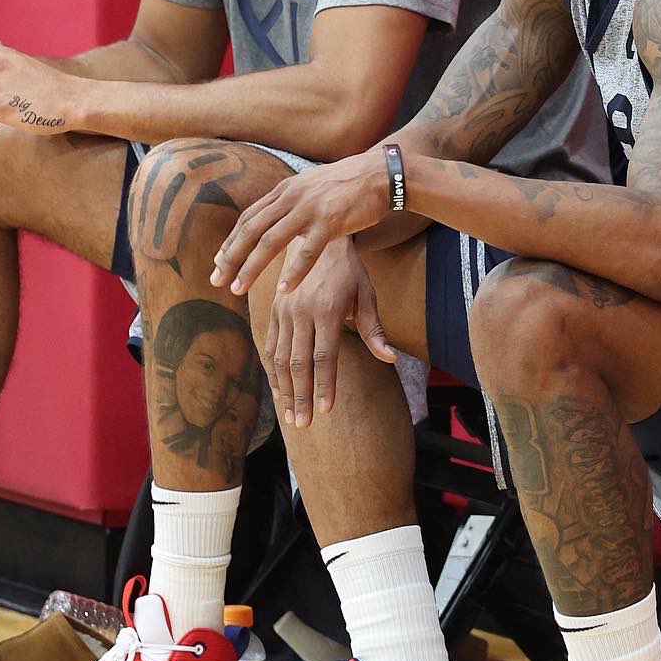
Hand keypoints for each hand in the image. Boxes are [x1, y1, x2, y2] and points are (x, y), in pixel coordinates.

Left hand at [211, 147, 390, 296]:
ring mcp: (309, 209)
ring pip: (270, 242)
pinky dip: (293, 272)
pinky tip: (283, 290)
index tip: (219, 261)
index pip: (248, 217)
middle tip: (216, 280)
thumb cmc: (348, 186)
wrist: (380, 174)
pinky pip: (307, 252)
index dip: (231, 240)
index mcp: (284, 190)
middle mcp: (291, 197)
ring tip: (238, 288)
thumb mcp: (311, 188)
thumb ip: (291, 202)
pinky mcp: (330, 222)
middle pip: (251, 230)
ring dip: (251, 267)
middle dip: (231, 257)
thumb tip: (275, 220)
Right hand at [263, 239, 395, 427]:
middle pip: (299, 363)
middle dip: (301, 396)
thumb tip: (390, 358)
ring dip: (285, 390)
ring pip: (280, 358)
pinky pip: (270, 345)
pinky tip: (279, 390)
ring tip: (290, 416)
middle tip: (302, 424)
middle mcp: (301, 312)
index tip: (326, 411)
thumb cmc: (348, 269)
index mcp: (327, 310)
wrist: (315, 236)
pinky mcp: (274, 310)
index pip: (325, 357)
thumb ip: (374, 329)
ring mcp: (284, 312)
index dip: (325, 386)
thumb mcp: (366, 293)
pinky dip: (272, 371)